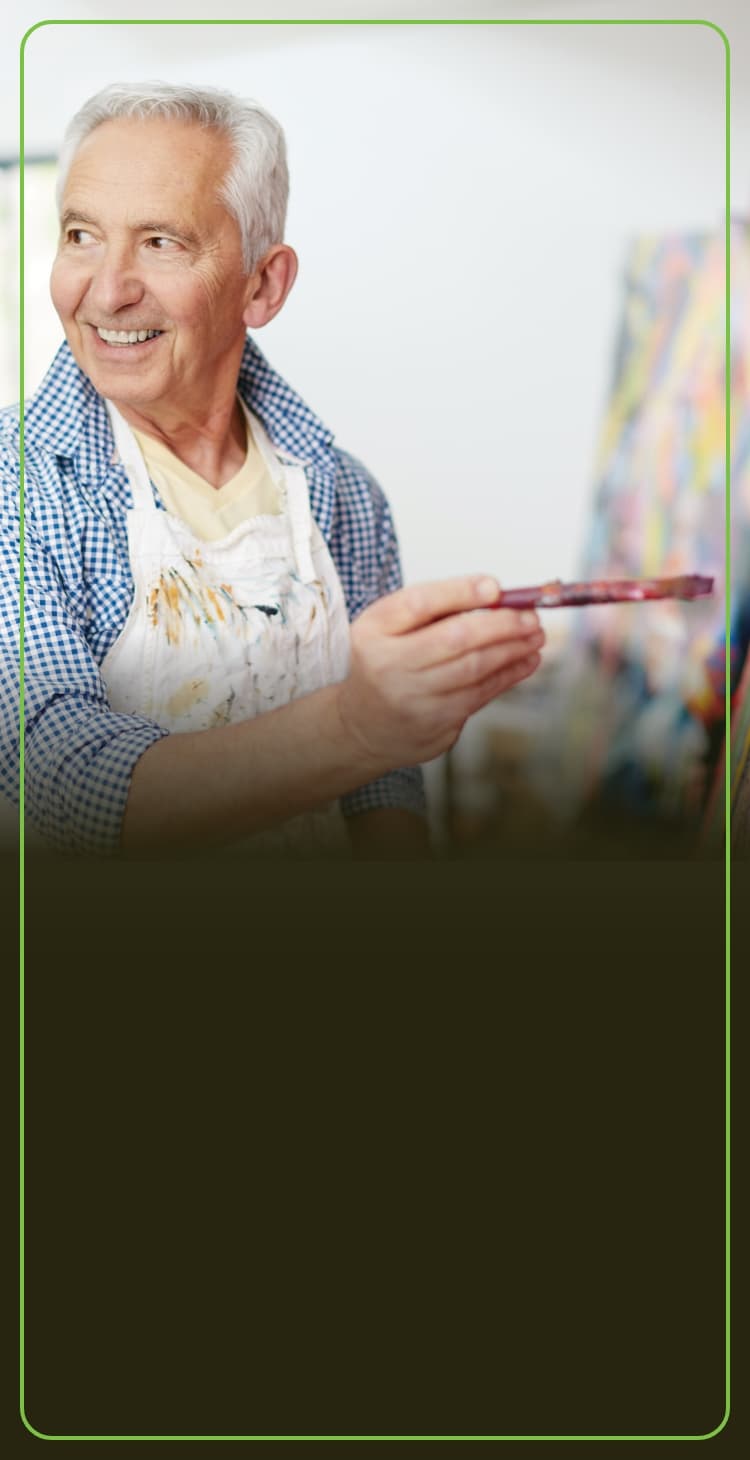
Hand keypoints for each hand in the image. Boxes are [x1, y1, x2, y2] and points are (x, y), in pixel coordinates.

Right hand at [336, 575, 544, 767]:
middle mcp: (389, 666)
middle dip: (502, 625)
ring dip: (513, 650)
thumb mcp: (390, 627)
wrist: (363, 725)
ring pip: (474, 670)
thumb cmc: (386, 664)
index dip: (460, 592)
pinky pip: (479, 696)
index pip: (419, 603)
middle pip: (454, 639)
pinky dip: (508, 676)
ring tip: (535, 636)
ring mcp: (411, 700)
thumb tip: (493, 594)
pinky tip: (524, 662)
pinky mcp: (433, 727)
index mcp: (375, 632)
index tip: (495, 587)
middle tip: (530, 617)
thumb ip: (434, 606)